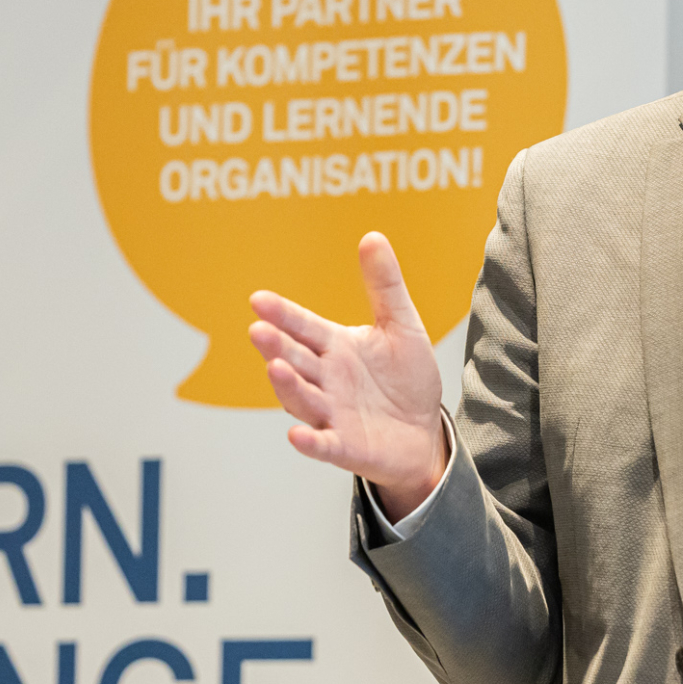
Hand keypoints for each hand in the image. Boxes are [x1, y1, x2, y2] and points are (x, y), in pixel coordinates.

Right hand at [249, 233, 448, 519]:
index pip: (302, 326)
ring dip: (288, 386)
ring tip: (276, 368)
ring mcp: (332, 414)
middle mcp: (326, 379)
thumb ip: (385, 286)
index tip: (258, 299)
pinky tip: (298, 435)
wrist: (423, 432)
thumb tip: (372, 236)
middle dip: (276, 346)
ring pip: (303, 399)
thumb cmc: (407, 379)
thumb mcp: (402, 326)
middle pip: (295, 360)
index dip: (282, 314)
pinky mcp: (346, 446)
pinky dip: (311, 441)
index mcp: (335, 346)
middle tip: (258, 330)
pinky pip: (325, 444)